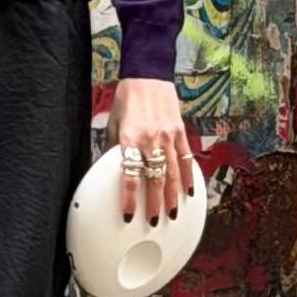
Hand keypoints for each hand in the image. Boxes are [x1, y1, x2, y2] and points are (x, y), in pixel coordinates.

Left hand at [113, 76, 196, 224]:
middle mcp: (151, 139)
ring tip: (172, 214)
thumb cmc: (127, 98)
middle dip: (154, 204)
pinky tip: (189, 192)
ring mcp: (168, 136)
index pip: (129, 175)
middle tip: (153, 221)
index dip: (129, 198)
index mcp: (130, 138)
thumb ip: (113, 148)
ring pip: (173, 173)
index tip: (129, 215)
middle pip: (154, 179)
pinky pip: (185, 159)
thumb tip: (108, 169)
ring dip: (172, 196)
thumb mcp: (113, 123)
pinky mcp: (180, 132)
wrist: (147, 75)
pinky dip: (188, 177)